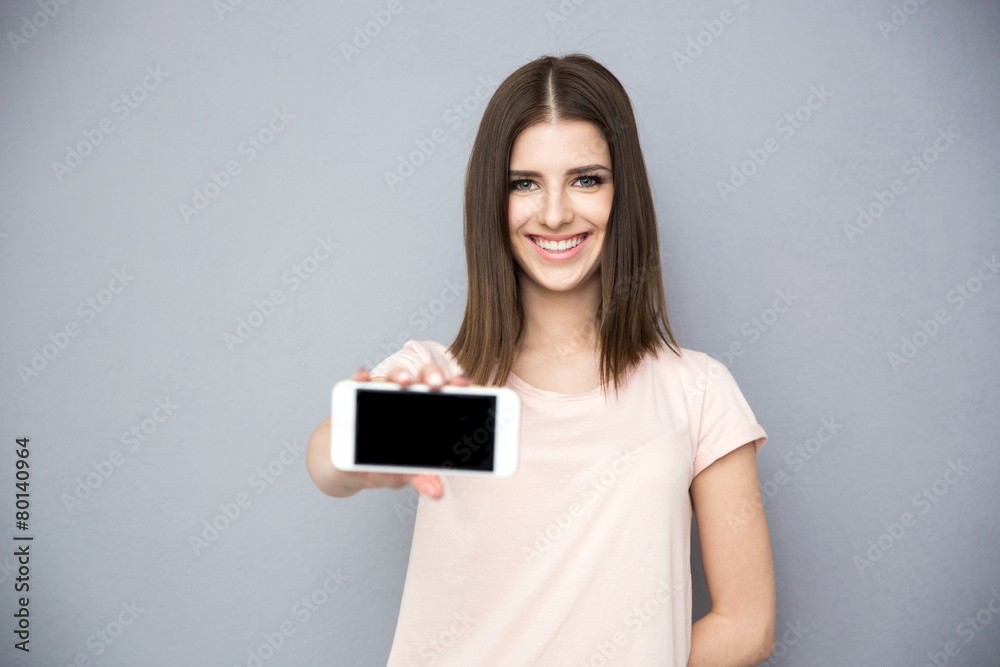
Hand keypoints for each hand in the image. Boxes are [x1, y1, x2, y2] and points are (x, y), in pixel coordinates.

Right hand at [339, 364, 471, 498]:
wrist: (344, 465)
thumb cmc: (381, 464)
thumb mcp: (401, 474)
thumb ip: (419, 478)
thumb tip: (436, 491)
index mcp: (426, 412)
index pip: (445, 392)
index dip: (456, 386)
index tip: (464, 385)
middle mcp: (406, 397)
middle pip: (422, 378)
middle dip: (431, 375)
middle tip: (436, 383)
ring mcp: (380, 393)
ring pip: (393, 376)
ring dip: (399, 375)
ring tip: (404, 381)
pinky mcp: (355, 395)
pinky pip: (358, 381)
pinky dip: (361, 377)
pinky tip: (363, 377)